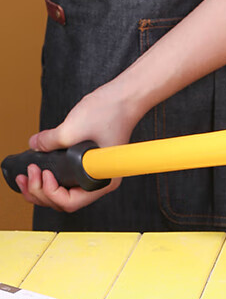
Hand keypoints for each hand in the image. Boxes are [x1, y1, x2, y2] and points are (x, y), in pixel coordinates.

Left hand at [15, 81, 138, 211]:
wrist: (124, 96)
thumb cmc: (111, 112)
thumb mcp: (73, 128)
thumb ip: (49, 141)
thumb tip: (34, 145)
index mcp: (104, 179)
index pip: (70, 201)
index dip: (50, 191)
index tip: (44, 172)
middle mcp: (101, 180)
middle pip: (63, 201)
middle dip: (40, 191)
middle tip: (29, 174)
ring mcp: (95, 172)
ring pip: (63, 192)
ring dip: (42, 187)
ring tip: (28, 174)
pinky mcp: (89, 163)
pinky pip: (66, 180)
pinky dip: (50, 178)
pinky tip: (38, 167)